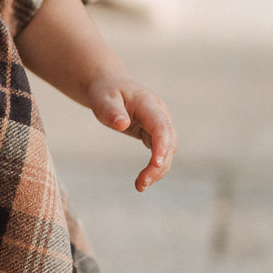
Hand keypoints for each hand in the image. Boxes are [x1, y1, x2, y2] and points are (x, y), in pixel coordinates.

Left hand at [86, 75, 176, 192]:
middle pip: (169, 142)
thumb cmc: (105, 92)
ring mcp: (161, 123)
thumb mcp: (103, 99)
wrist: (110, 86)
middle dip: (159, 165)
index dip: (161, 146)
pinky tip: (143, 181)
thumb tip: (121, 124)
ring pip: (168, 151)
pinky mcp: (156, 133)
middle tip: (141, 184)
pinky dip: (155, 167)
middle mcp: (160, 114)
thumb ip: (111, 111)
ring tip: (140, 186)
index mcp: (149, 104)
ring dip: (158, 170)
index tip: (155, 164)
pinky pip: (161, 152)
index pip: (161, 126)